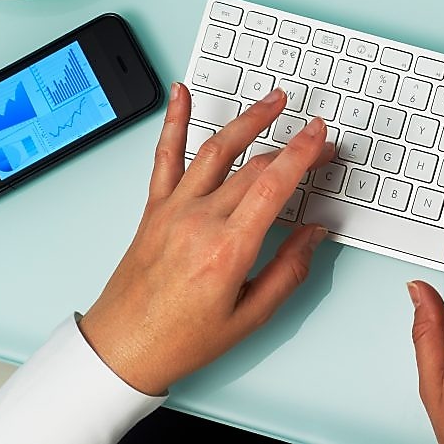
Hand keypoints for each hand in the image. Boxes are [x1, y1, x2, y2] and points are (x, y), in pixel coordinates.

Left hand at [79, 83, 333, 394]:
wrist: (122, 348)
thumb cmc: (182, 339)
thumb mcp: (252, 316)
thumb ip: (290, 270)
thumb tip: (315, 234)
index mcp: (227, 249)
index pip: (273, 185)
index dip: (302, 153)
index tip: (321, 136)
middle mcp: (198, 221)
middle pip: (253, 166)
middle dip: (292, 146)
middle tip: (317, 139)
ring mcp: (173, 210)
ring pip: (215, 150)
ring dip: (248, 119)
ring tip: (273, 101)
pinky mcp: (154, 209)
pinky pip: (164, 156)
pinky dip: (172, 121)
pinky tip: (179, 94)